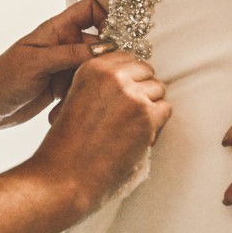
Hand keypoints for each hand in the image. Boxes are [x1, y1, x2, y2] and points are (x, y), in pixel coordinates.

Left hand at [0, 0, 111, 134]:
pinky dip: (81, 97)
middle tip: (106, 80)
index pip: (90, 10)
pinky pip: (84, 88)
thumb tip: (106, 49)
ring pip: (94, 69)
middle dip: (105, 61)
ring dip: (93, 83)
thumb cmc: (2, 79)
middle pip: (99, 44)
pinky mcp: (62, 87)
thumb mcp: (37, 63)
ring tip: (81, 98)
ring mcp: (63, 67)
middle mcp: (63, 45)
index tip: (116, 39)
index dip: (106, 18)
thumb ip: (70, 54)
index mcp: (56, 30)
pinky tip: (65, 109)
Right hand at [33, 50, 170, 214]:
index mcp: (92, 68)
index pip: (126, 57)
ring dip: (150, 105)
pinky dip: (157, 123)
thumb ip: (98, 84)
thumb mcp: (75, 99)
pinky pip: (165, 110)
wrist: (65, 175)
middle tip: (131, 111)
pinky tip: (138, 135)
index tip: (126, 89)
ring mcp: (132, 95)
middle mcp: (113, 76)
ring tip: (132, 125)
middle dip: (141, 88)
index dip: (129, 75)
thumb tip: (127, 79)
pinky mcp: (146, 117)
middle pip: (145, 71)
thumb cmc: (66, 144)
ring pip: (158, 89)